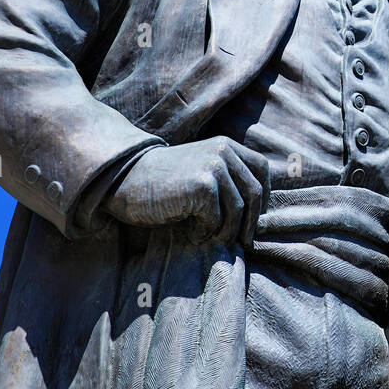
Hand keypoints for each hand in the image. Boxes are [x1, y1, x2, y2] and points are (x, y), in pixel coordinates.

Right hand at [102, 137, 269, 246]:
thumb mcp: (202, 171)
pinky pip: (217, 219)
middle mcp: (223, 151)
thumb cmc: (165, 184)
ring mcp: (214, 166)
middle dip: (251, 222)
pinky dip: (206, 233)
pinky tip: (194, 235)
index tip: (254, 220)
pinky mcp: (202, 185)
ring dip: (227, 232)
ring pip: (238, 210)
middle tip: (244, 242)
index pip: (262, 170)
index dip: (263, 198)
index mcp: (227, 146)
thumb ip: (228, 179)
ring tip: (212, 239)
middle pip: (255, 192)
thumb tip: (259, 213)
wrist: (125, 179)